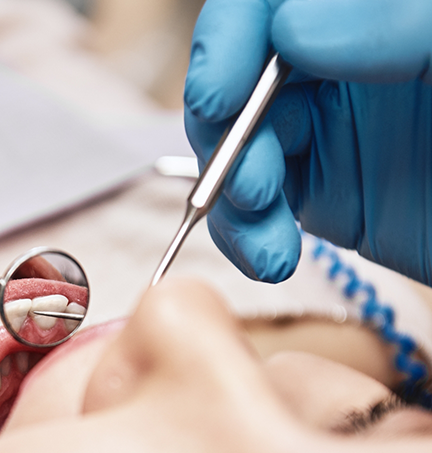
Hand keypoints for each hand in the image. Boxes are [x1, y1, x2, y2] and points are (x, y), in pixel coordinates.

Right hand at [184, 0, 431, 283]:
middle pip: (239, 80)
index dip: (229, 41)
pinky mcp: (324, 192)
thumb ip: (402, 18)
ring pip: (237, 149)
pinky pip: (256, 207)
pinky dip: (247, 236)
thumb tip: (295, 28)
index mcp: (376, 11)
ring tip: (267, 244)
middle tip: (254, 186)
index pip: (270, 2)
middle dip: (230, 138)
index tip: (218, 94)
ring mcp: (329, 129)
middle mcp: (343, 60)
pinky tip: (269, 258)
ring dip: (232, 200)